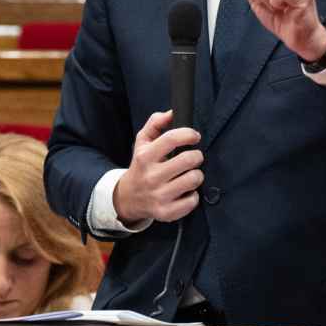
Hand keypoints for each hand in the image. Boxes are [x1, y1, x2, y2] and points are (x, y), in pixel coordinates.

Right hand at [113, 110, 203, 225]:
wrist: (128, 198)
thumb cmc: (141, 166)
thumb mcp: (142, 142)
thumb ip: (156, 123)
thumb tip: (171, 112)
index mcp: (145, 156)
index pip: (172, 139)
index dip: (188, 134)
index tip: (195, 136)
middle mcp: (151, 176)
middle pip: (189, 159)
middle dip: (197, 156)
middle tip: (193, 158)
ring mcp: (159, 195)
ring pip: (194, 179)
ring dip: (196, 175)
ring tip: (189, 174)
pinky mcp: (166, 212)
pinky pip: (192, 200)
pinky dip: (193, 195)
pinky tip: (185, 191)